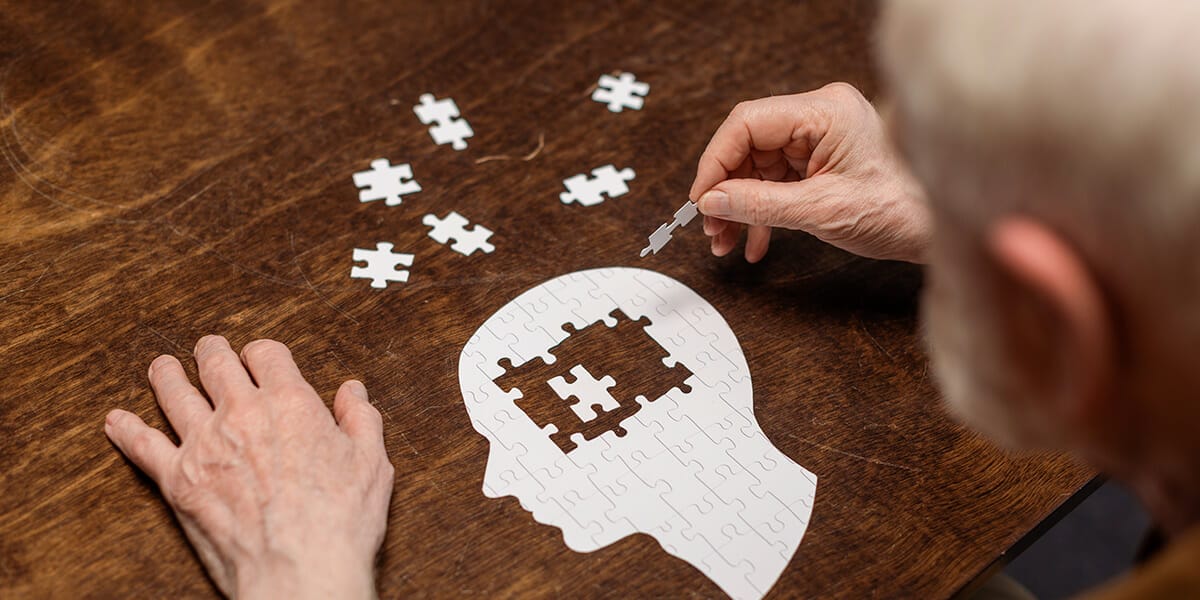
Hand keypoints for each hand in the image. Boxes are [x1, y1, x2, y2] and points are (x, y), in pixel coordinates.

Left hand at [105, 336, 393, 598]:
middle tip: (207, 348)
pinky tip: (117, 421)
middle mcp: (242, 414)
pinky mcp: (178, 480)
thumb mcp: (371, 462)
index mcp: (291, 403)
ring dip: (167, 375)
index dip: (262, 352)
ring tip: (162, 368)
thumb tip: (352, 392)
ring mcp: (204, 445)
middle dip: (211, 351)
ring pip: (174, 393)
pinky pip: (142, 445)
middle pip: (215, 364)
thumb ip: (361, 419)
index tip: (260, 357)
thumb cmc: (339, 521)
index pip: (266, 354)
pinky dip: (126, 430)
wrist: (299, 570)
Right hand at [690, 82, 931, 262]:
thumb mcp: (821, 211)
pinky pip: (777, 181)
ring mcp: (821, 138)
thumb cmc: (902, 210)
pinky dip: (762, 212)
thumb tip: (712, 202)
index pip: (748, 123)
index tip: (701, 198)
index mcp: (825, 112)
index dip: (716, 161)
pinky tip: (754, 242)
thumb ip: (759, 205)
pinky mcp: (823, 161)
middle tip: (712, 227)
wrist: (939, 229)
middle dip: (726, 190)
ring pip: (758, 167)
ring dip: (739, 207)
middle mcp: (821, 117)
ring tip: (726, 240)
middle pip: (749, 145)